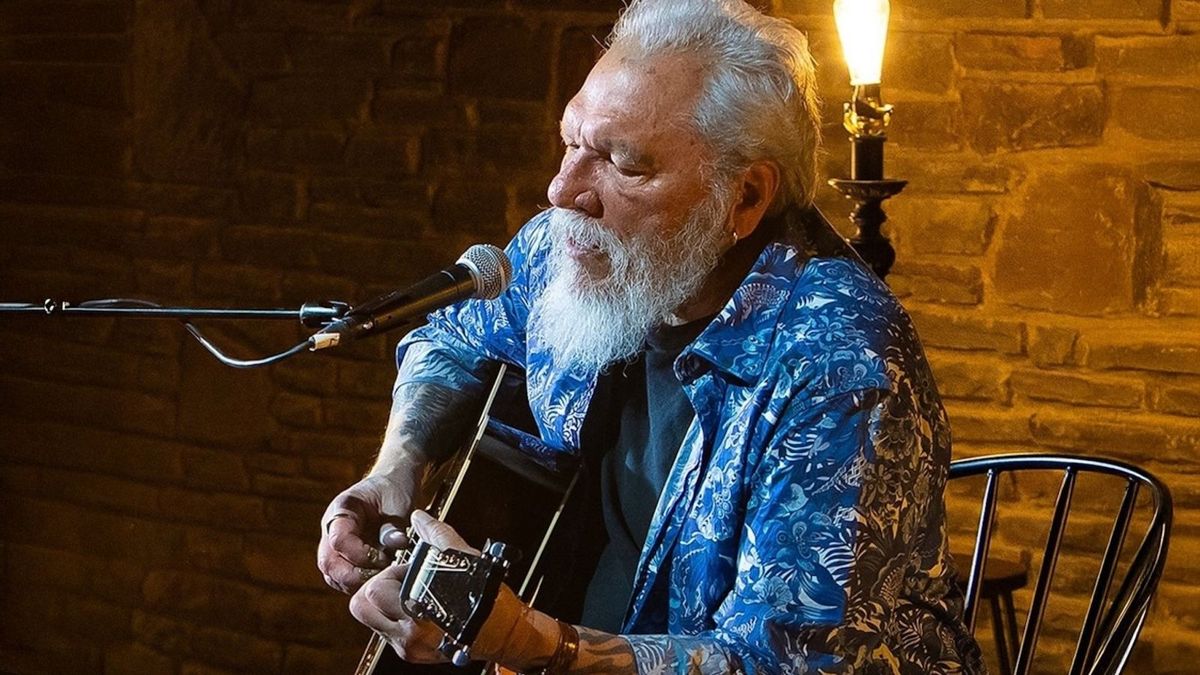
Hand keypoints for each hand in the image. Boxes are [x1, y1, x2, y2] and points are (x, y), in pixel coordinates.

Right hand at [317, 468, 422, 593]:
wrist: (392, 483)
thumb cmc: (393, 489)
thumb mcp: (398, 502)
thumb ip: (394, 525)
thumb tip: (398, 544)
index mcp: (341, 509)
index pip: (339, 540)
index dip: (361, 555)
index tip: (385, 558)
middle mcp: (331, 528)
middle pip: (328, 563)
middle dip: (355, 575)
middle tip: (382, 575)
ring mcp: (333, 544)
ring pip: (332, 574)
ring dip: (356, 583)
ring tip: (382, 577)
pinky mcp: (342, 556)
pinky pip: (341, 578)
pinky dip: (358, 584)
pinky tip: (378, 579)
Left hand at [349, 510, 484, 662]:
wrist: (506, 633)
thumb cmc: (489, 600)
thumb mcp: (465, 560)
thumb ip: (438, 536)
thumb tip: (420, 518)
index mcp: (418, 613)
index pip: (375, 590)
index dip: (390, 572)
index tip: (410, 569)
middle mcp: (409, 636)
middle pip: (362, 607)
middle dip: (377, 588)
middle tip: (400, 581)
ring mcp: (408, 647)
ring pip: (370, 620)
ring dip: (382, 603)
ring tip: (407, 593)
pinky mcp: (411, 654)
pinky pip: (386, 631)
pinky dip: (394, 615)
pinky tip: (416, 606)